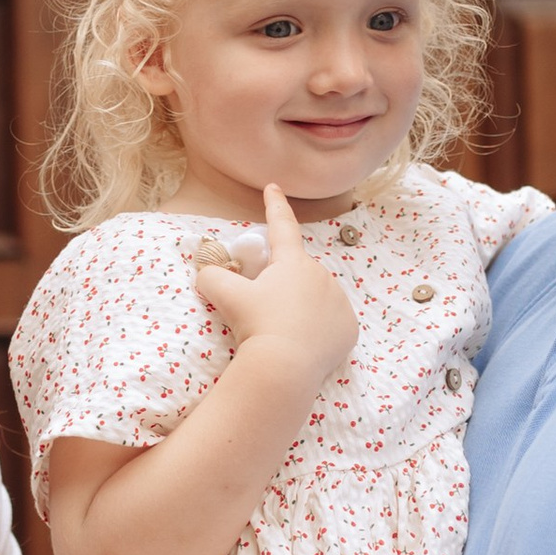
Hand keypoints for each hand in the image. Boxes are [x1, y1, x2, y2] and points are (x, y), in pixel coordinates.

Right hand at [192, 186, 357, 388]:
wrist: (285, 367)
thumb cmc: (256, 325)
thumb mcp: (225, 296)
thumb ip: (212, 277)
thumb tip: (206, 273)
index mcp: (293, 262)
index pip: (282, 226)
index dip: (275, 205)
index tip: (273, 187)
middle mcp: (321, 275)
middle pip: (298, 273)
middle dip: (284, 284)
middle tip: (265, 309)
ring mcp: (339, 302)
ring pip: (317, 298)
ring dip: (302, 307)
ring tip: (283, 331)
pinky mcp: (348, 329)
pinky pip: (331, 323)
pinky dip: (318, 329)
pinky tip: (303, 344)